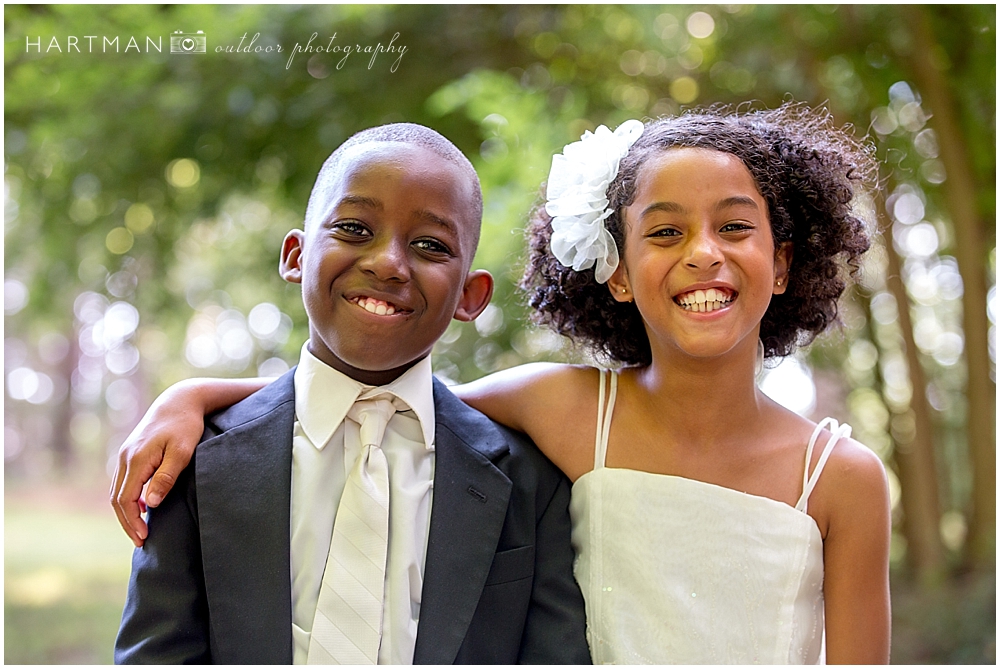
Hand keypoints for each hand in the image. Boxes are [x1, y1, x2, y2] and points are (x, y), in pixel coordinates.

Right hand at [110, 382, 204, 546]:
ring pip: (118, 491)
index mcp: (137, 459)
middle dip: (127, 522)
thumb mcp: (182, 451)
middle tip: (141, 541)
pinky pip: (123, 482)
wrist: (180, 401)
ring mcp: (126, 454)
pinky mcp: (131, 453)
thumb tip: (150, 504)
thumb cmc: (186, 426)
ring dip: (126, 512)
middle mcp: (126, 457)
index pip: (126, 500)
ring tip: (139, 530)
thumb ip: (166, 476)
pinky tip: (141, 509)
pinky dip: (128, 499)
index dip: (132, 522)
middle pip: (118, 499)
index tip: (144, 538)